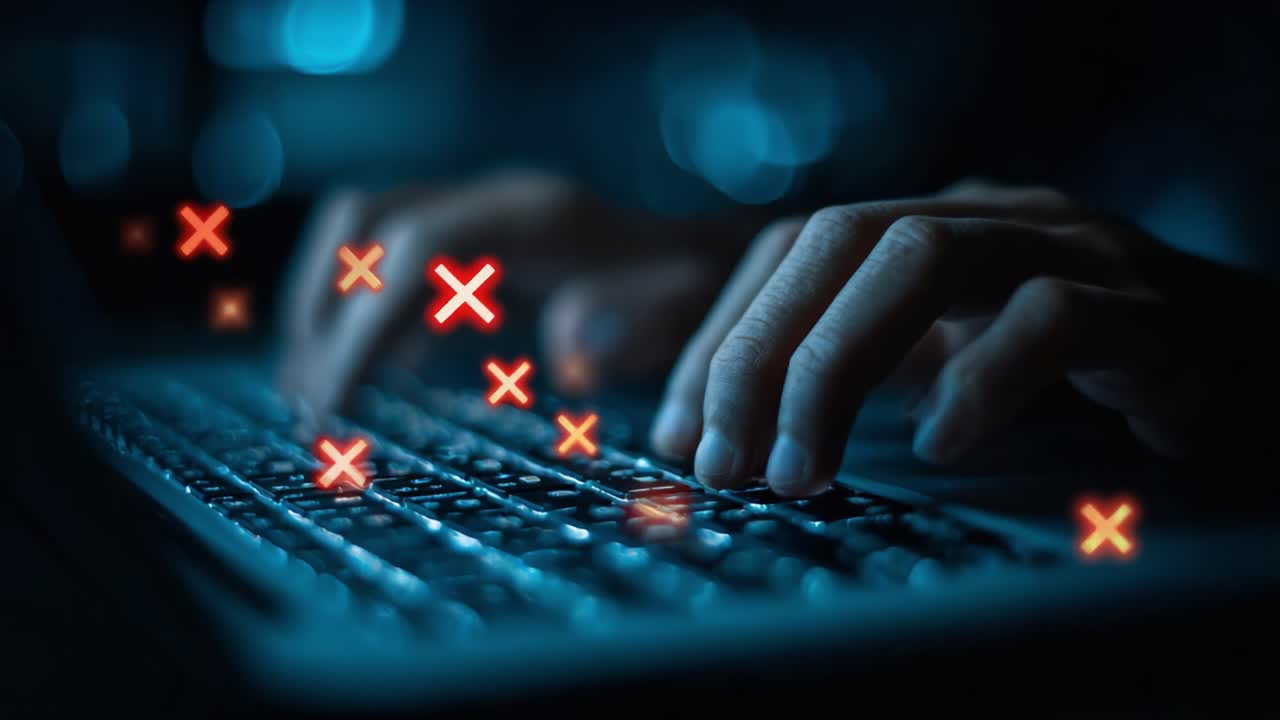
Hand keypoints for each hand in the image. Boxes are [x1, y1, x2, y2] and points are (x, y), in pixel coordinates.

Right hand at [278, 171, 730, 412]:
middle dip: (326, 310)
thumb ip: (630, 322)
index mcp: (534, 216)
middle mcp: (494, 203)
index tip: (334, 404)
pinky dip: (368, 312)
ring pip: (366, 235)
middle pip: (367, 226)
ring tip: (318, 391)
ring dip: (333, 306)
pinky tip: (374, 375)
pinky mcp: (477, 243)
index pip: (414, 253)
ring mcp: (480, 216)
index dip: (361, 325)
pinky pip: (395, 262)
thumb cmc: (698, 290)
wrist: (707, 255)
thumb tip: (567, 349)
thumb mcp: (682, 308)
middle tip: (312, 403)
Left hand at [650, 180, 1273, 495]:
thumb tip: (729, 429)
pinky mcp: (1150, 311)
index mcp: (934, 229)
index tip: (679, 435)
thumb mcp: (949, 363)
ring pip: (924, 258)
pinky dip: (980, 380)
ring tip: (801, 470)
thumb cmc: (1089, 379)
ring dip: (835, 366)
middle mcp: (992, 220)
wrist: (1255, 371)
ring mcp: (1073, 251)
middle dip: (758, 355)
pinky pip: (1050, 318)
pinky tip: (940, 447)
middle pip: (837, 240)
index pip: (793, 249)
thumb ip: (858, 375)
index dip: (723, 336)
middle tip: (723, 464)